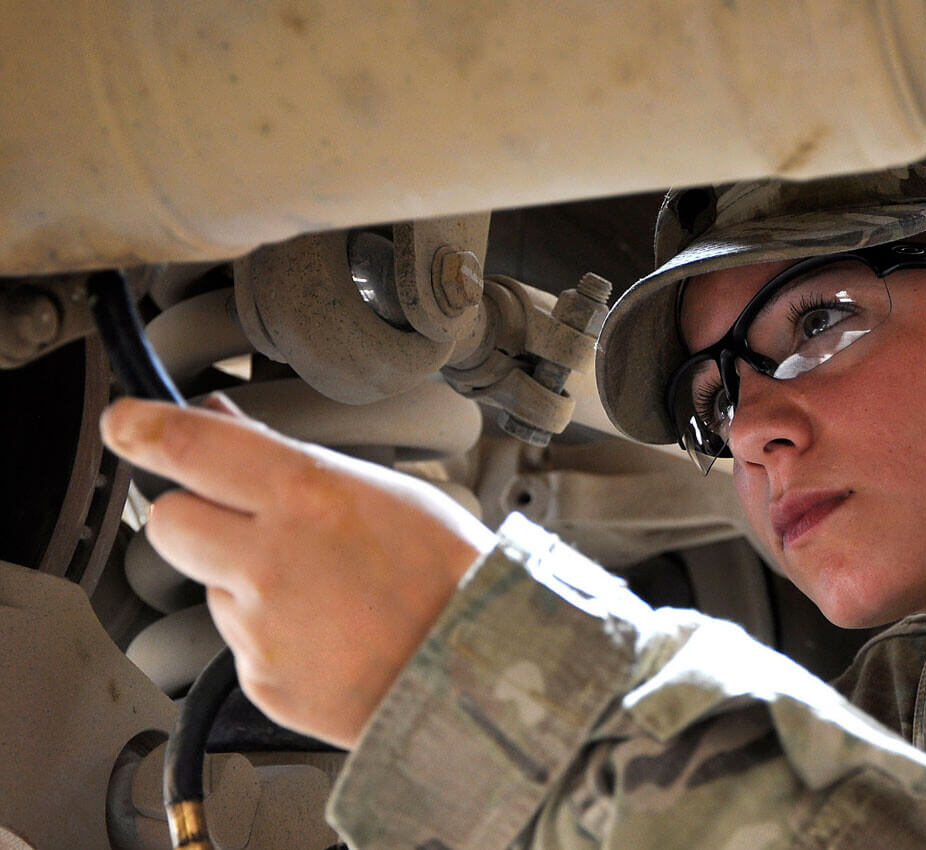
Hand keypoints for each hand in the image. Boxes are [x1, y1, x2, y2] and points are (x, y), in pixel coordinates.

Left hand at [100, 394, 496, 747]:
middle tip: (247, 524)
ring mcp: (259, 628)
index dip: (142, 427)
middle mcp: (269, 561)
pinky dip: (276, 638)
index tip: (125, 423)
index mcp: (306, 497)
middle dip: (196, 515)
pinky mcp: (260, 681)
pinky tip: (333, 635)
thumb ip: (295, 461)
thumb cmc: (454, 577)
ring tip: (329, 595)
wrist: (482, 672)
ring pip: (212, 586)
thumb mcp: (386, 491)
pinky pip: (244, 644)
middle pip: (170, 521)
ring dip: (248, 584)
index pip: (190, 448)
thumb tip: (225, 428)